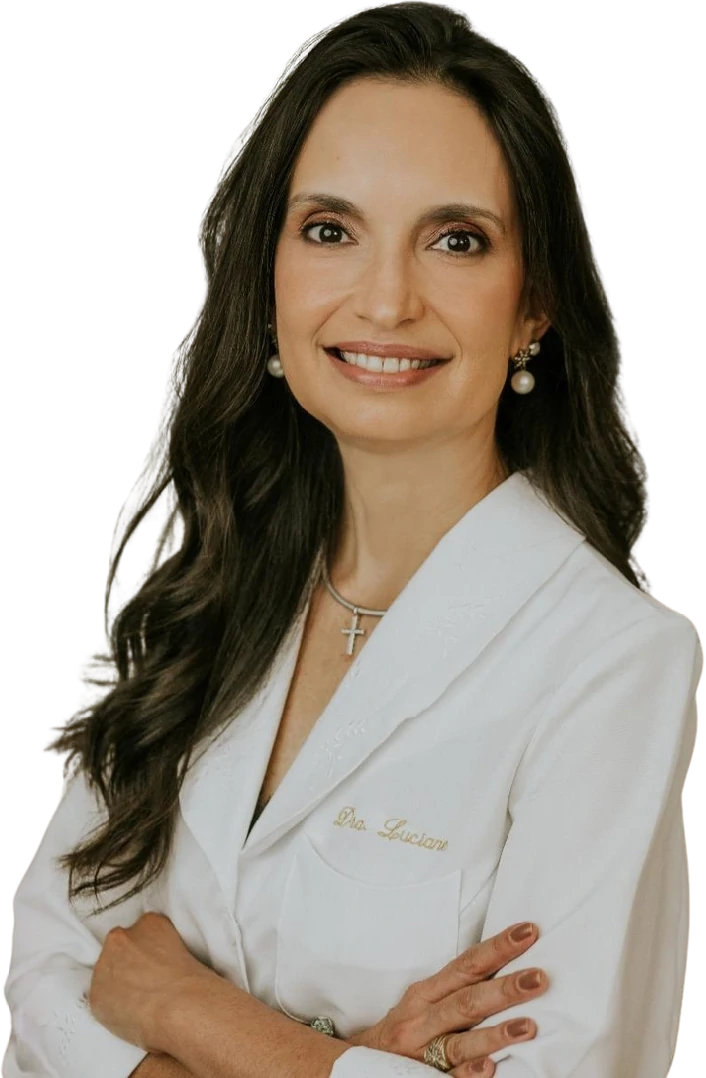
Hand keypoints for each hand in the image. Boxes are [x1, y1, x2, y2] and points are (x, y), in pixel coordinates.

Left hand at [90, 911, 219, 1053]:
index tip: (152, 964)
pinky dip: (111, 1008)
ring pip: (107, 975)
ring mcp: (105, 965)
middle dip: (127, 965)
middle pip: (119, 949)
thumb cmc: (190, 984)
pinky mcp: (96, 995)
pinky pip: (100, 1001)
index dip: (146, 951)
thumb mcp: (186, 950)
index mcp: (149, 922)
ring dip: (117, 985)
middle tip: (144, 983)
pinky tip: (130, 1014)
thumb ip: (164, 948)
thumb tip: (158, 964)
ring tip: (138, 1002)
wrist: (179, 1007)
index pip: (141, 932)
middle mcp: (122, 938)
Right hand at [349, 922, 547, 1076]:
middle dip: (504, 989)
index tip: (528, 932)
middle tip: (539, 978)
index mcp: (426, 993)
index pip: (467, 965)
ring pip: (460, 1042)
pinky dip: (468, 1073)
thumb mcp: (424, 1002)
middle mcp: (422, 1019)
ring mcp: (421, 1052)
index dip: (497, 948)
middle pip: (467, 1001)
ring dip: (494, 1035)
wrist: (358, 1064)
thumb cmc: (404, 1029)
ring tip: (527, 1027)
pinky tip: (490, 1069)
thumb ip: (459, 989)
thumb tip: (508, 969)